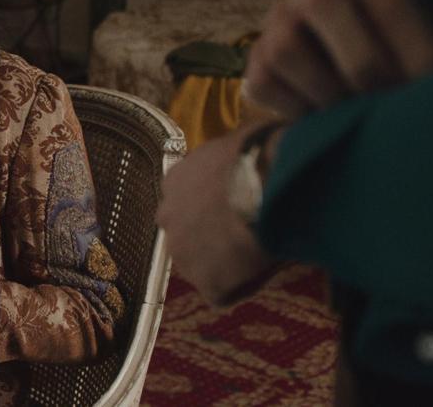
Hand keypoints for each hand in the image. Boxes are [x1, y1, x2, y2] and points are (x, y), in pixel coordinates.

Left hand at [156, 124, 280, 305]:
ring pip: (205, 266)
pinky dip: (245, 284)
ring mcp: (183, 253)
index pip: (189, 202)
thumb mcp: (238, 141)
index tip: (241, 206)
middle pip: (190, 235)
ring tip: (261, 247)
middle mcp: (168, 217)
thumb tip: (252, 153)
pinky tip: (265, 264)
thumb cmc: (259, 154)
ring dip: (229, 262)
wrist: (265, 184)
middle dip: (215, 237)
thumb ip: (230, 158)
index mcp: (174, 180)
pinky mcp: (206, 283)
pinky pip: (225, 291)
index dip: (217, 208)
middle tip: (250, 231)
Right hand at [243, 0, 432, 118]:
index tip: (432, 78)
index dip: (407, 34)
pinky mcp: (255, 57)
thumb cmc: (403, 53)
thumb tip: (429, 80)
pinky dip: (296, 107)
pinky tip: (322, 116)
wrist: (358, 80)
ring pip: (286, 46)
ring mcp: (279, 18)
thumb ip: (425, 46)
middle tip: (387, 95)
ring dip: (326, 89)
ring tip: (353, 111)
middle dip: (361, 58)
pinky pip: (264, 81)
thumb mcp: (426, 36)